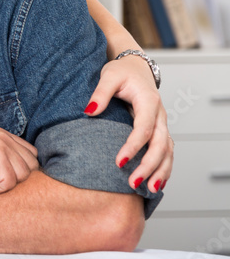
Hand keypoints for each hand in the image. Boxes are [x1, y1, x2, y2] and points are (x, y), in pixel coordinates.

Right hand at [0, 128, 38, 200]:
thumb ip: (5, 155)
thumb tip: (31, 170)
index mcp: (1, 133)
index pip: (31, 155)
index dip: (17, 171)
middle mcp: (2, 137)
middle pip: (31, 167)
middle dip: (12, 178)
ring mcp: (0, 147)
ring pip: (22, 177)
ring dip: (2, 184)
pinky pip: (9, 186)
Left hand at [86, 57, 171, 192]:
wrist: (136, 67)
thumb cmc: (121, 72)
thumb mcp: (109, 76)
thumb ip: (100, 93)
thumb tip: (89, 112)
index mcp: (149, 102)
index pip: (144, 129)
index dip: (133, 146)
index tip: (118, 162)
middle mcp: (160, 115)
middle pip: (160, 145)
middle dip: (148, 166)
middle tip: (132, 183)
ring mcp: (162, 123)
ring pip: (168, 151)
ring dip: (161, 171)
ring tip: (149, 190)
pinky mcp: (159, 130)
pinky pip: (166, 151)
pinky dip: (164, 168)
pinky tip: (156, 183)